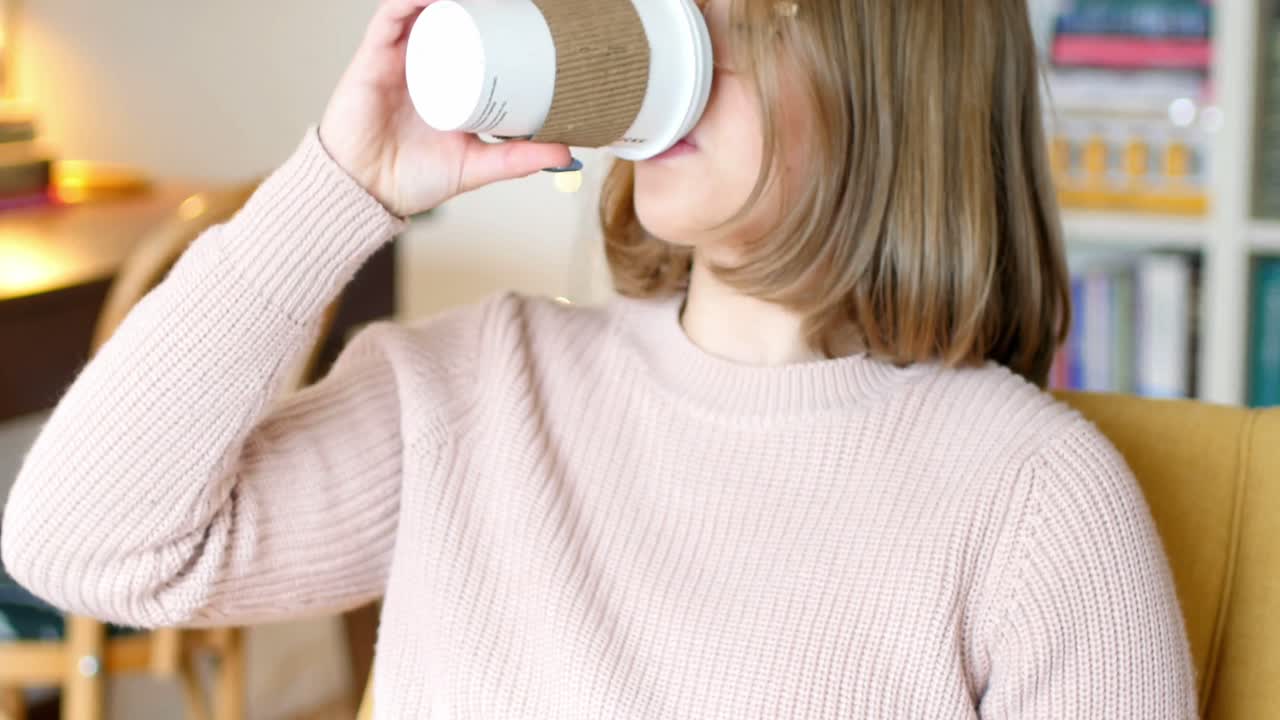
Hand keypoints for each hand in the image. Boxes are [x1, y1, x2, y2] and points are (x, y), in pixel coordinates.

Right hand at [319, 0, 571, 216]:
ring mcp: (398, 58)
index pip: (471, 40)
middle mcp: (422, 64)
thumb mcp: (477, 166)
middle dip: (477, 5)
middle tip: (507, 1)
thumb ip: (518, 160)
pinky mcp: (373, 57)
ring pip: (423, 10)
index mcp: (445, 82)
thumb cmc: (413, 180)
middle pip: (450, 19)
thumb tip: (566, 153)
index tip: (523, 17)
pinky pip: (390, 16)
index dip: (493, 23)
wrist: (367, 194)